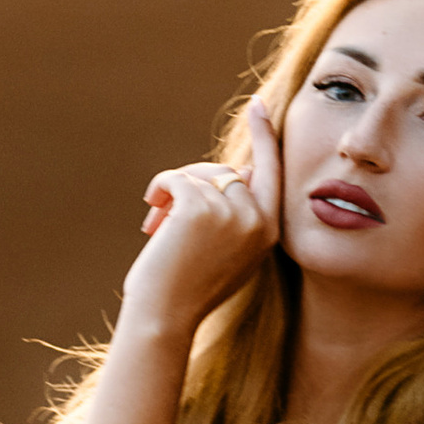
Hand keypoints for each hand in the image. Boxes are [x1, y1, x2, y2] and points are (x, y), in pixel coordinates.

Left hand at [123, 98, 282, 331]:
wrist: (166, 316)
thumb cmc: (190, 289)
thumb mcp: (230, 252)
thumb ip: (239, 214)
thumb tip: (237, 172)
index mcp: (269, 231)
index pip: (271, 172)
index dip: (264, 137)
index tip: (258, 107)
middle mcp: (257, 219)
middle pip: (225, 171)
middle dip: (192, 181)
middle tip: (160, 211)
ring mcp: (232, 212)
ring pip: (199, 175)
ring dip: (172, 191)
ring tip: (155, 223)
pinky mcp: (201, 206)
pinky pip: (177, 178)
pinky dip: (160, 189)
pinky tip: (152, 213)